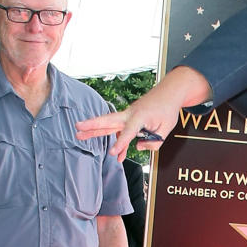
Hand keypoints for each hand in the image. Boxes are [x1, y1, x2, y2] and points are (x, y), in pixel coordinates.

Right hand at [76, 66, 209, 160]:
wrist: (169, 93)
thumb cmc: (167, 109)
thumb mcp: (166, 129)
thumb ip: (153, 142)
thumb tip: (138, 147)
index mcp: (140, 116)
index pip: (129, 131)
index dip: (120, 143)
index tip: (112, 153)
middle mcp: (130, 114)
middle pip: (108, 120)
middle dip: (92, 124)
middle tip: (78, 127)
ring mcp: (128, 115)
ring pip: (109, 124)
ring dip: (94, 130)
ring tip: (78, 135)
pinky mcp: (129, 118)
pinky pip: (120, 131)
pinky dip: (118, 141)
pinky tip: (116, 153)